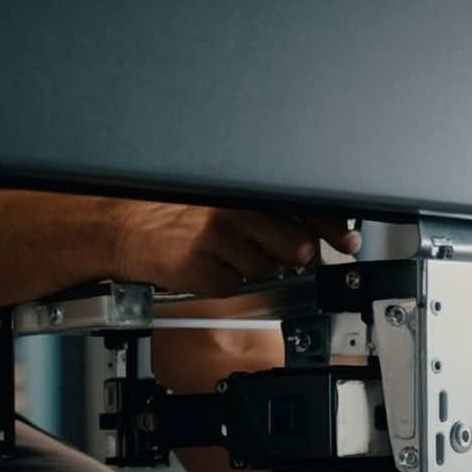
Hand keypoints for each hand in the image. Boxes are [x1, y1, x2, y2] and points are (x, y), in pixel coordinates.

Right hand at [111, 203, 360, 296]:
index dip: (334, 226)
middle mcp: (234, 207)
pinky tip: (206, 262)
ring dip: (253, 266)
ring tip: (223, 249)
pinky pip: (238, 287)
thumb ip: (266, 201)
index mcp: (243, 184)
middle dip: (287, 252)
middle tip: (262, 244)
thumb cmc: (174, 208)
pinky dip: (226, 281)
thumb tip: (318, 225)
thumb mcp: (222, 191)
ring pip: (270, 270)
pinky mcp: (204, 270)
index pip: (307, 204)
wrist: (124, 225)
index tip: (348, 240)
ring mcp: (219, 240)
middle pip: (298, 246)